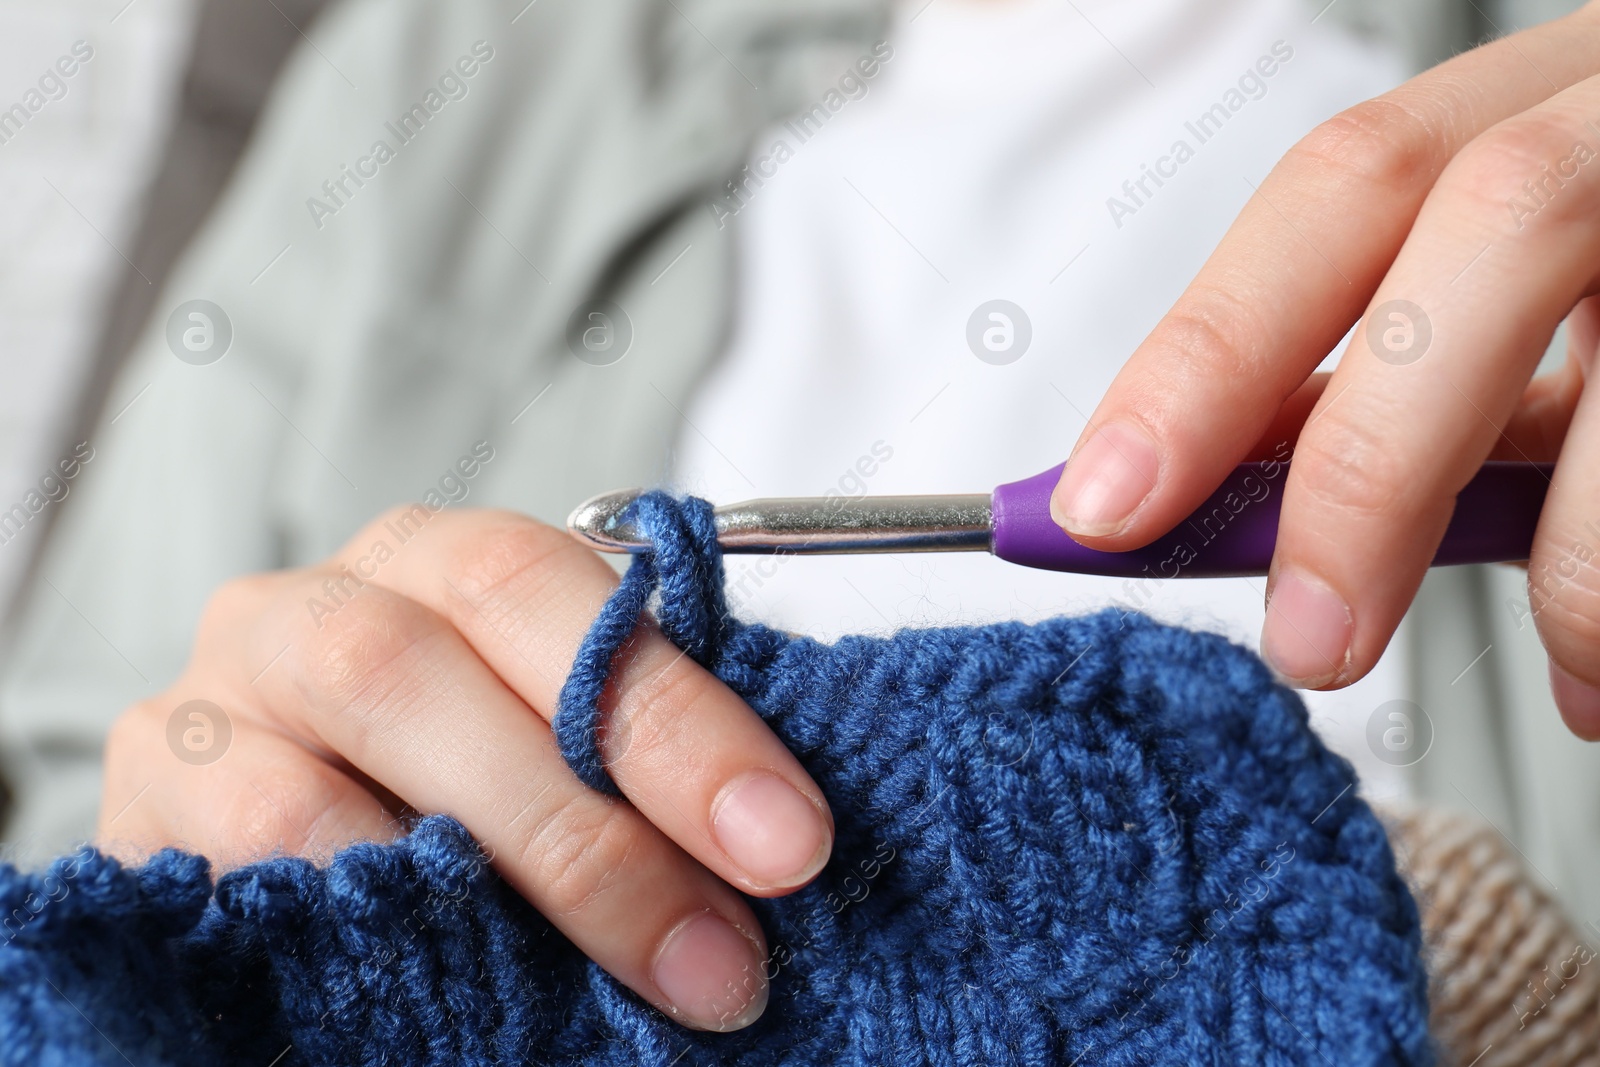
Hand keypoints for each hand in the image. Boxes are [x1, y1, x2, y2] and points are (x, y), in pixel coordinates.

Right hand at [99, 507, 833, 1029]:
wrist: (280, 810)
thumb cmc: (460, 772)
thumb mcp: (555, 737)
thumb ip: (632, 754)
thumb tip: (774, 837)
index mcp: (435, 561)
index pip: (545, 590)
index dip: (669, 715)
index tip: (787, 840)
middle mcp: (308, 611)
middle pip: (420, 673)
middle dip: (589, 826)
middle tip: (720, 954)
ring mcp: (206, 712)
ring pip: (316, 796)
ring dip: (475, 910)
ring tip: (603, 1000)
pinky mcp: (144, 820)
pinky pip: (241, 887)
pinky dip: (359, 942)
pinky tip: (453, 994)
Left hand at [1048, 6, 1599, 734]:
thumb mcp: (1532, 313)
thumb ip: (1405, 376)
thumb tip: (1218, 504)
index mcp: (1554, 97)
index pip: (1344, 186)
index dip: (1212, 347)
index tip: (1102, 504)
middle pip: (1490, 228)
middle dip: (1371, 461)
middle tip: (1310, 643)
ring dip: (1578, 577)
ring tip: (1577, 674)